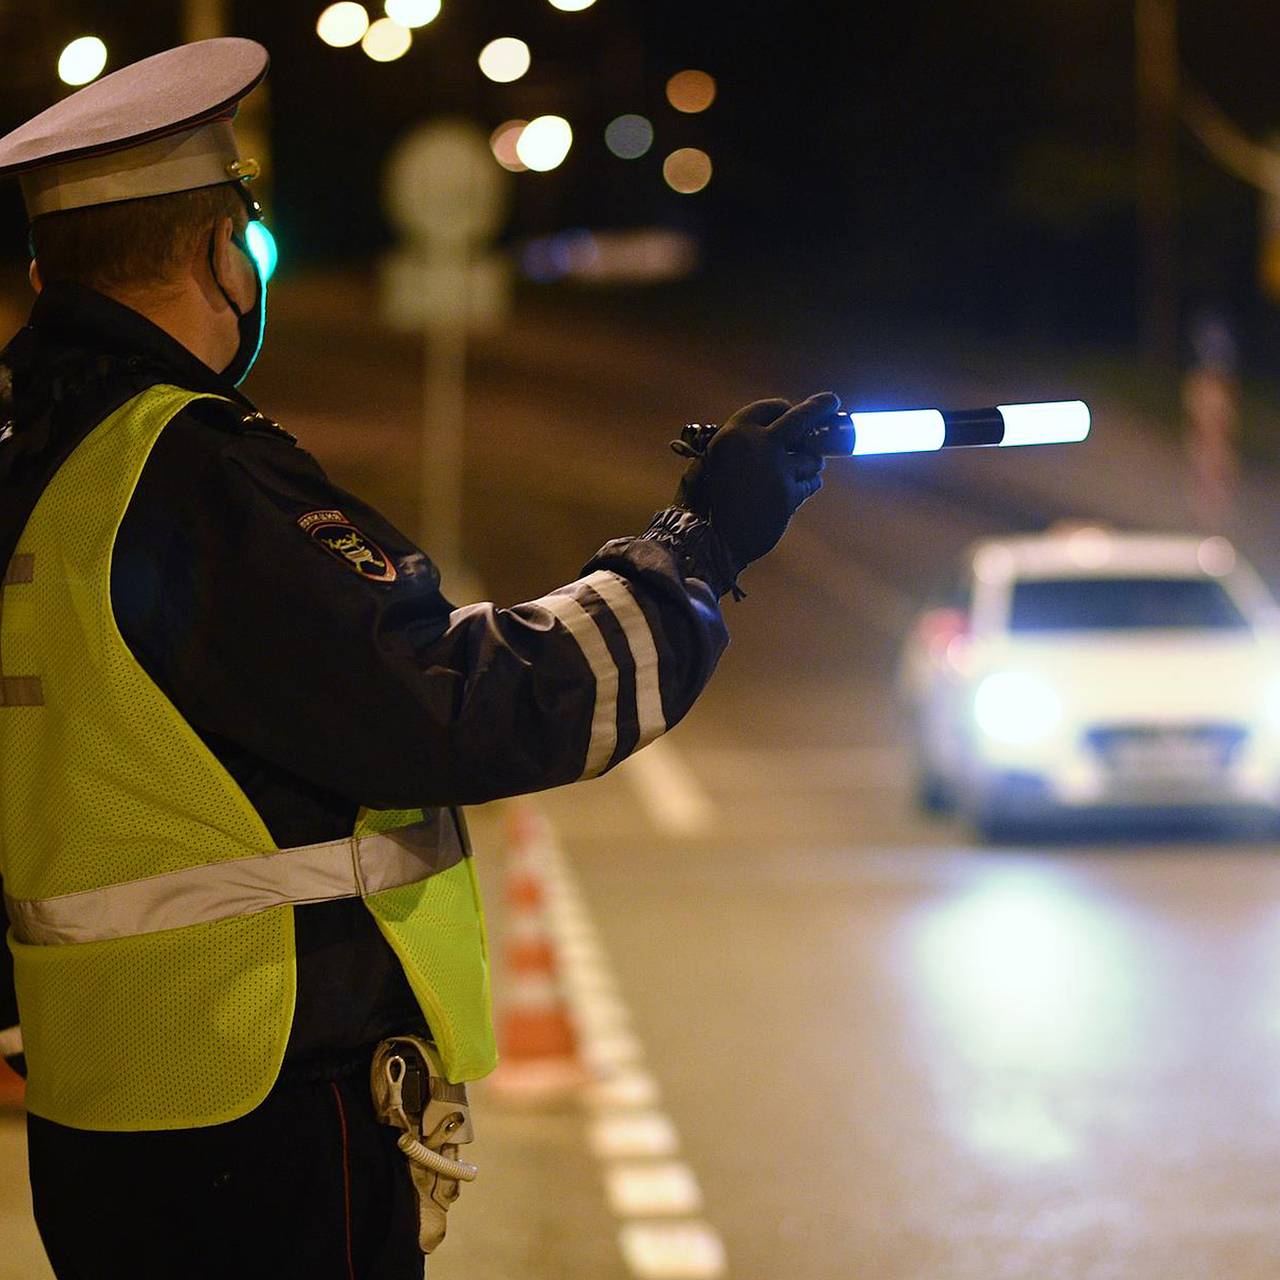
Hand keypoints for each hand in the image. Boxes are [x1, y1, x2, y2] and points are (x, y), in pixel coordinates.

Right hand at [677, 392, 835, 570]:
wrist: (711, 539)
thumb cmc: (708, 501)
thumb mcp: (712, 461)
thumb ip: (739, 446)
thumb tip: (771, 435)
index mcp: (735, 432)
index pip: (770, 408)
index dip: (784, 409)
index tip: (792, 410)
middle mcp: (758, 444)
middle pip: (802, 417)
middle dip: (821, 407)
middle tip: (832, 402)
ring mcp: (777, 469)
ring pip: (811, 458)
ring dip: (810, 464)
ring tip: (800, 472)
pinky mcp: (789, 493)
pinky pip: (810, 484)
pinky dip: (807, 486)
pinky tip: (797, 492)